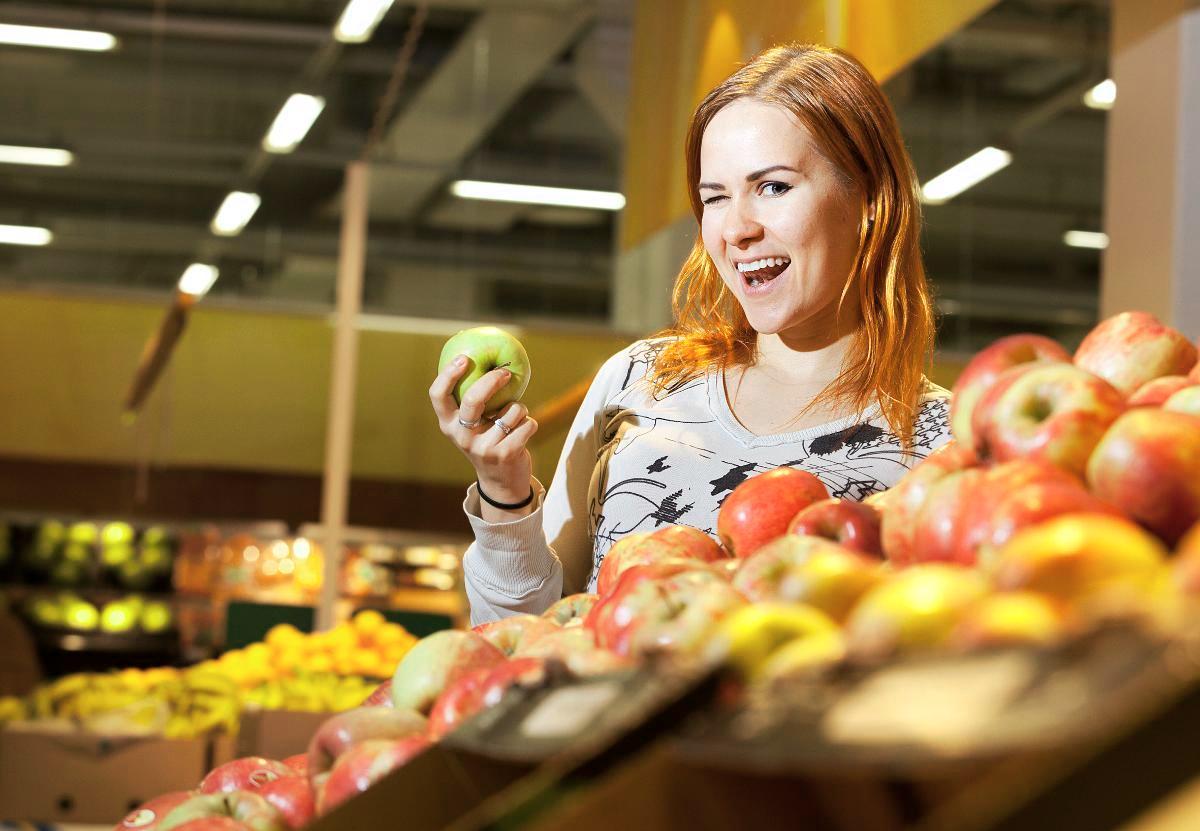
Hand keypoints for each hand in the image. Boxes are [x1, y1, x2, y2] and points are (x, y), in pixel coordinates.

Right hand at [430, 353, 538, 510]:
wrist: (501, 483)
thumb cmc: (488, 441)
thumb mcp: (473, 426)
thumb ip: (473, 401)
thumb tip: (487, 359)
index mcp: (449, 425)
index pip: (438, 396)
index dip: (448, 374)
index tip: (464, 358)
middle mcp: (463, 436)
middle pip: (474, 399)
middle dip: (492, 380)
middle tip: (505, 373)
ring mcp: (484, 447)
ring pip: (512, 409)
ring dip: (520, 409)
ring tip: (514, 422)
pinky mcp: (506, 454)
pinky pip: (527, 423)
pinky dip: (530, 423)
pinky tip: (523, 434)